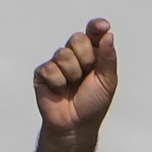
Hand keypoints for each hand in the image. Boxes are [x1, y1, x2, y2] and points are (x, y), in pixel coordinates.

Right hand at [33, 18, 116, 146]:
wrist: (76, 125)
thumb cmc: (93, 103)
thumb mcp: (108, 81)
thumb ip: (108, 58)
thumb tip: (108, 35)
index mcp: (92, 54)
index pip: (93, 33)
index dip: (96, 27)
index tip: (102, 26)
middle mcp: (74, 55)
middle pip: (78, 39)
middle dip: (86, 58)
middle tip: (86, 75)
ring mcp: (57, 62)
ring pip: (64, 54)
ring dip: (72, 74)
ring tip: (73, 86)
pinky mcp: (43, 72)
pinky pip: (51, 69)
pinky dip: (59, 83)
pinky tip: (60, 91)